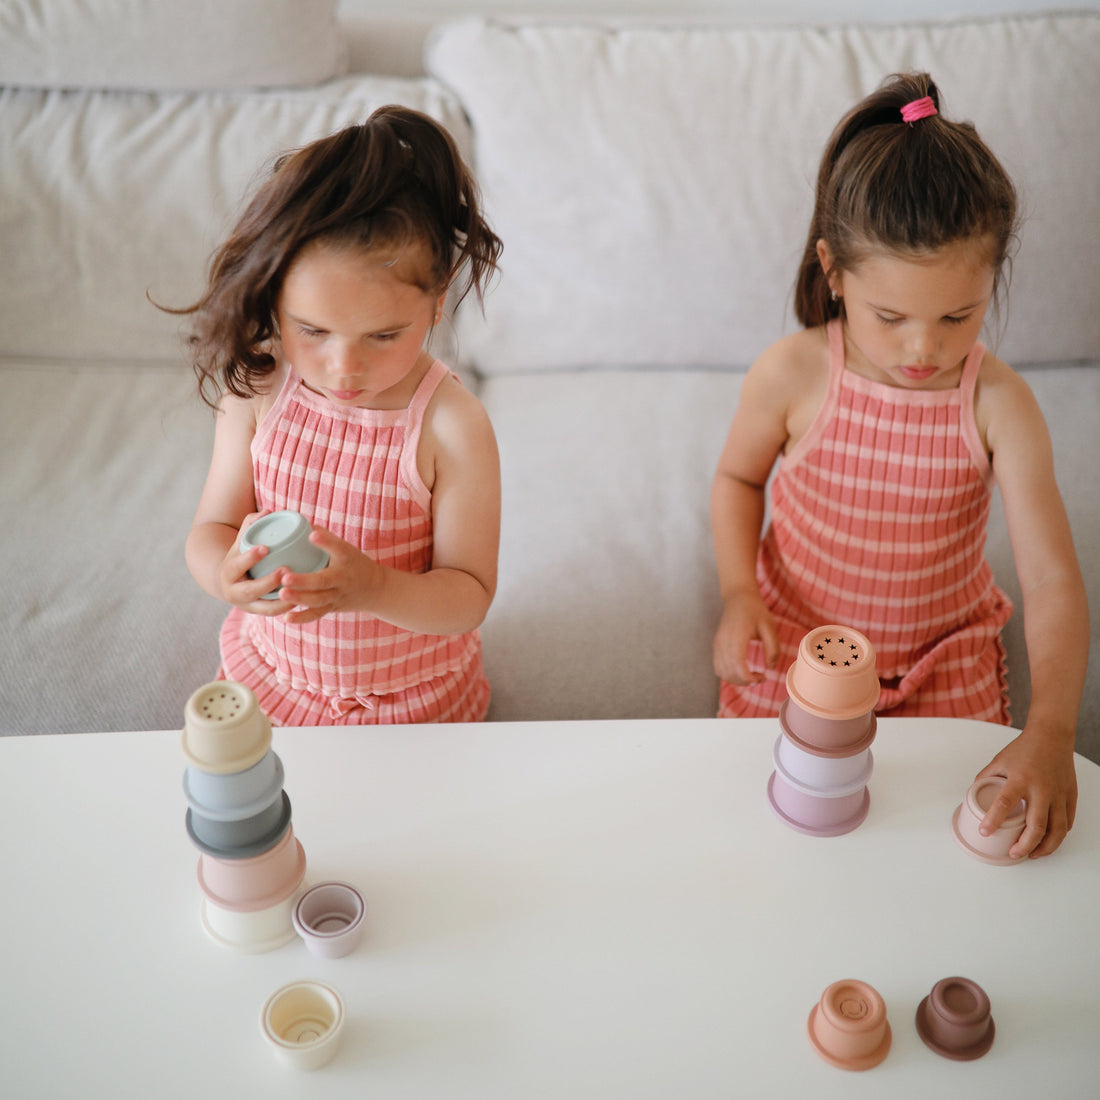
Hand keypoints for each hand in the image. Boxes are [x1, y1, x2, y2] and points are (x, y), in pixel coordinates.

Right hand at [218, 512, 295, 614]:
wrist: (229, 583)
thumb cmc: (240, 556)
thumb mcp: (241, 542)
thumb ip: (251, 526)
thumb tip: (267, 512)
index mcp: (228, 572)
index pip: (236, 565)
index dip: (249, 558)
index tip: (265, 548)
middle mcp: (234, 592)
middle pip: (250, 590)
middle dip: (268, 582)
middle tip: (286, 570)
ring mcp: (246, 606)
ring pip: (264, 608)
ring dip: (282, 601)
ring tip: (300, 590)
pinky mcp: (258, 612)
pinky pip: (273, 613)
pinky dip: (286, 608)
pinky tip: (302, 600)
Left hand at [272, 526, 381, 625]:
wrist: (375, 589)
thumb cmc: (353, 562)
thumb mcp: (345, 547)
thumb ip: (324, 536)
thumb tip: (299, 521)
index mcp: (347, 559)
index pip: (339, 549)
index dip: (326, 542)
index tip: (312, 534)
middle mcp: (343, 579)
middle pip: (323, 581)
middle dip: (304, 580)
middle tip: (285, 577)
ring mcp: (338, 595)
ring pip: (318, 600)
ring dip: (300, 598)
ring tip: (281, 593)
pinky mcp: (332, 607)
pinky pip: (317, 614)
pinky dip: (302, 618)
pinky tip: (286, 618)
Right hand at [713, 590, 778, 684]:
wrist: (738, 598)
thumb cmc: (755, 611)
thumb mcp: (770, 627)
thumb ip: (773, 648)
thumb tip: (770, 667)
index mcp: (737, 636)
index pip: (737, 665)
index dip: (748, 677)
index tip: (762, 677)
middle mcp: (723, 641)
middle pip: (728, 672)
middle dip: (744, 681)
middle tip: (760, 678)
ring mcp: (717, 644)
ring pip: (721, 672)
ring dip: (736, 680)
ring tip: (751, 676)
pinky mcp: (716, 646)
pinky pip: (718, 667)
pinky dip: (729, 674)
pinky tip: (741, 671)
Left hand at [975, 725, 1077, 858]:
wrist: (1051, 737)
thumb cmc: (1024, 748)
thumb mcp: (999, 760)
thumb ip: (986, 778)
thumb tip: (973, 794)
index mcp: (1020, 779)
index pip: (1004, 803)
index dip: (993, 820)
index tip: (985, 832)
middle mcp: (1041, 789)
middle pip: (1036, 826)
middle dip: (1024, 845)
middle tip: (1013, 853)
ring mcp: (1058, 795)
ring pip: (1056, 830)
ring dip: (1045, 847)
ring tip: (1032, 854)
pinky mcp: (1070, 797)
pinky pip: (1067, 822)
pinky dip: (1058, 835)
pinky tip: (1048, 840)